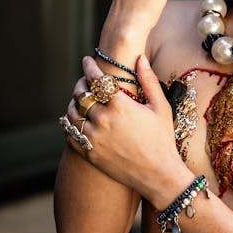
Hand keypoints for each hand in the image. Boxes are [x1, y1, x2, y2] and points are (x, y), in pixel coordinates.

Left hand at [64, 55, 192, 204]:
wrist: (158, 174)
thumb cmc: (163, 139)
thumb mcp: (160, 107)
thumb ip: (149, 80)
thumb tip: (140, 58)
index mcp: (120, 105)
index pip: (96, 79)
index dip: (89, 66)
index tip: (87, 60)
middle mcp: (103, 120)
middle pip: (81, 94)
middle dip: (81, 83)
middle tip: (84, 80)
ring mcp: (94, 138)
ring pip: (72, 113)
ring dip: (74, 102)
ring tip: (80, 99)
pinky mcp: (89, 153)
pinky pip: (70, 134)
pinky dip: (70, 123)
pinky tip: (77, 119)